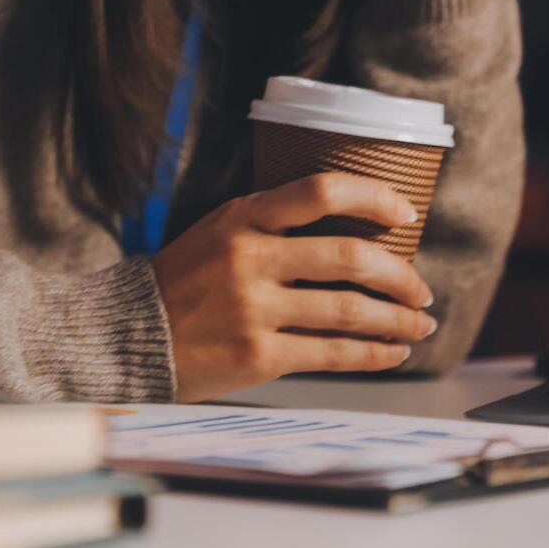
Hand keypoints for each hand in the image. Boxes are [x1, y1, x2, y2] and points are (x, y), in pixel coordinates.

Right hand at [152, 173, 437, 402]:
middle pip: (350, 259)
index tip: (407, 214)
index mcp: (243, 218)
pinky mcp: (257, 356)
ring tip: (420, 325)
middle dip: (401, 277)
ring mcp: (254, 310)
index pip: (322, 191)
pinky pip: (332, 354)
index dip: (375, 198)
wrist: (126, 336)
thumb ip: (275, 224)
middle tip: (422, 290)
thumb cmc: (184, 281)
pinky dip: (372, 353)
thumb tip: (356, 229)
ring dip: (398, 320)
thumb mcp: (220, 230)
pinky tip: (392, 351)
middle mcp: (250, 259)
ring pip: (350, 311)